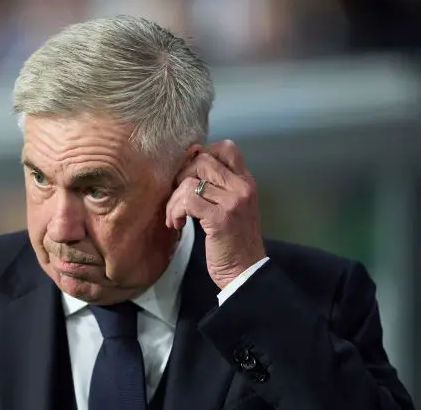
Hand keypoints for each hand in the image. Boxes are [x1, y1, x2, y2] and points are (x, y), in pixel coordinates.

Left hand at [166, 140, 265, 288]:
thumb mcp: (233, 208)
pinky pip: (188, 200)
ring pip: (190, 181)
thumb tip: (190, 164)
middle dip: (181, 177)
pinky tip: (178, 224)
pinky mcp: (220, 218)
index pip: (226, 148)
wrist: (245, 272)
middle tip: (178, 199)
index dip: (201, 155)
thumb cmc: (234, 242)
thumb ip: (218, 186)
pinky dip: (176, 211)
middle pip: (203, 160)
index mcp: (246, 182)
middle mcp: (242, 187)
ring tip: (176, 217)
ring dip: (174, 200)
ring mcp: (233, 202)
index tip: (188, 176)